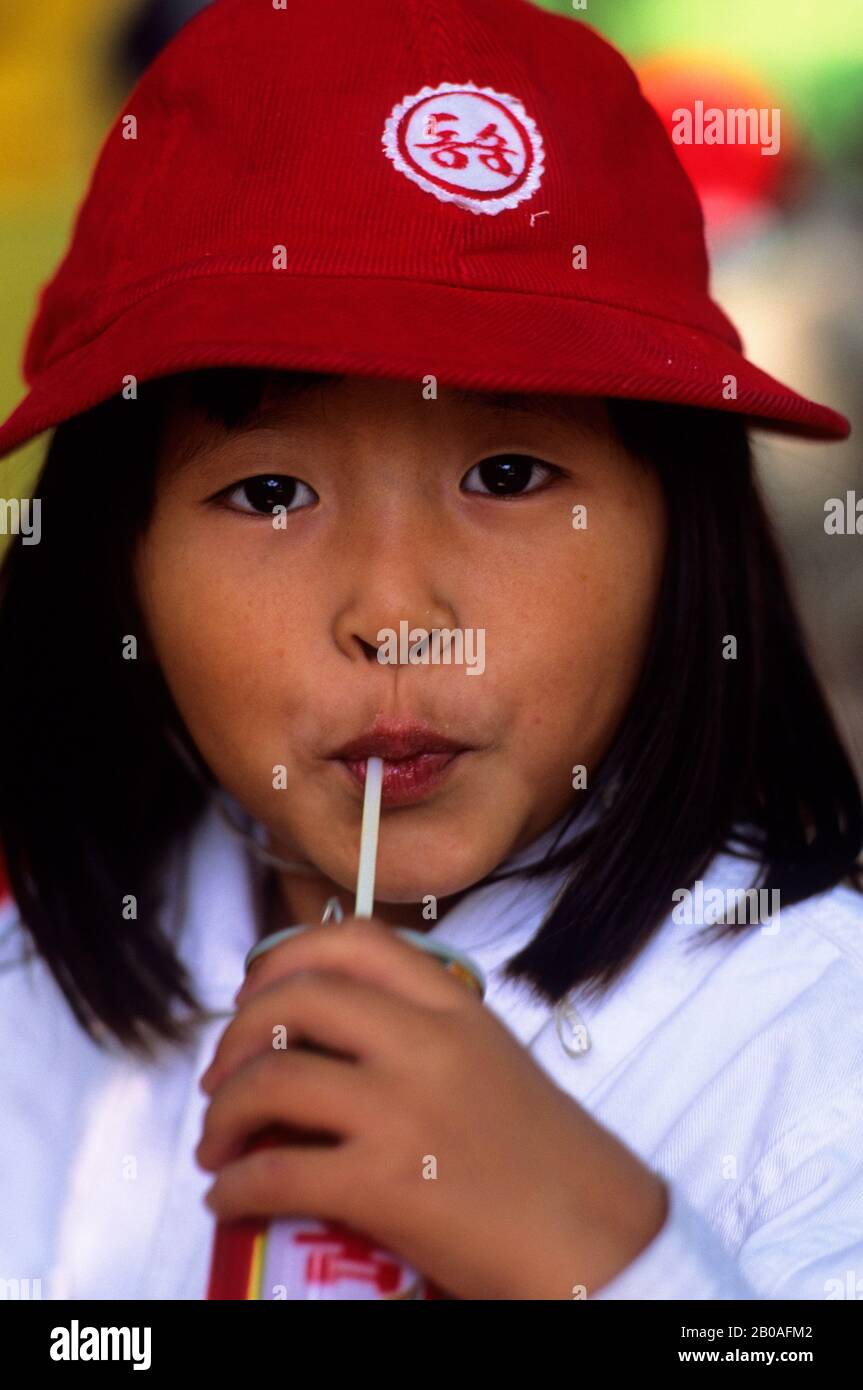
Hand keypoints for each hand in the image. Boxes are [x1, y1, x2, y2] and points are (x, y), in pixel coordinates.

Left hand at [195, 917, 667, 1298]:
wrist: (601, 1239)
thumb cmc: (549, 1158)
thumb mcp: (492, 1059)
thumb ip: (423, 1033)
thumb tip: (324, 1040)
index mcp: (455, 1007)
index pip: (354, 940)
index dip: (284, 958)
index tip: (254, 996)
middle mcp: (426, 1042)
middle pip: (296, 998)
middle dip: (235, 1036)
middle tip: (222, 1077)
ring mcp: (403, 1109)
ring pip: (272, 1079)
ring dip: (223, 1113)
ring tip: (218, 1143)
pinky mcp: (387, 1184)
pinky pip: (277, 1173)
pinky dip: (234, 1185)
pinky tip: (230, 1198)